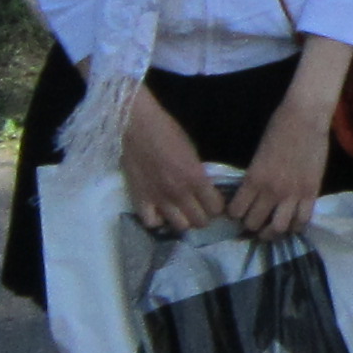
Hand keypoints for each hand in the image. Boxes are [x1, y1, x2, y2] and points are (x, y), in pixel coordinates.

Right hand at [121, 94, 227, 235]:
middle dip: (203, 215)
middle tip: (198, 207)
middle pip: (200, 221)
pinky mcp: (140, 200)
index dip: (216, 205)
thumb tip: (205, 187)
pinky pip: (152, 223)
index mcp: (196, 178)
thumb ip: (198, 173)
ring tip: (181, 211)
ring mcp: (159, 199)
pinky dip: (158, 220)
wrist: (136, 126)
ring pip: (180, 227)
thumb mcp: (192, 151)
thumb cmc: (167, 131)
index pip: (215, 208)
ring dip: (183, 220)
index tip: (213, 201)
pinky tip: (159, 211)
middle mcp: (179, 193)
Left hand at [235, 85, 337, 240]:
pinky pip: (302, 221)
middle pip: (254, 224)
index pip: (236, 212)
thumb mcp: (257, 155)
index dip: (235, 215)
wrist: (305, 118)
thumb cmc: (278, 129)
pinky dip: (295, 226)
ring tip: (272, 227)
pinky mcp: (311, 193)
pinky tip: (292, 222)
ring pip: (278, 229)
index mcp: (253, 179)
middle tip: (254, 221)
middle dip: (251, 225)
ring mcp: (293, 194)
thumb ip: (254, 178)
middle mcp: (271, 191)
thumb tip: (250, 195)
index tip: (238, 212)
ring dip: (272, 231)